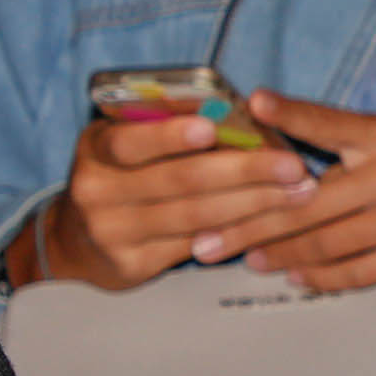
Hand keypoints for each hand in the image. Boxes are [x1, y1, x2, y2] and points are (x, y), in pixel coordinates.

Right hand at [25, 114, 319, 289]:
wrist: (77, 240)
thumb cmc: (123, 177)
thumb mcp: (129, 145)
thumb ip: (170, 129)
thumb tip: (244, 111)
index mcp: (97, 148)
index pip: (131, 141)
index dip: (171, 135)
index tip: (212, 128)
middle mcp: (97, 190)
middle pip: (180, 180)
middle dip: (246, 171)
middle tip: (293, 165)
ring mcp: (112, 231)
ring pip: (196, 215)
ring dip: (255, 203)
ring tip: (298, 192)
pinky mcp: (131, 264)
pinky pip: (196, 245)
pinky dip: (238, 231)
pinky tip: (272, 222)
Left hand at [205, 94, 375, 292]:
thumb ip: (336, 130)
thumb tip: (268, 115)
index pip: (322, 128)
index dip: (279, 127)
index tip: (232, 136)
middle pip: (307, 208)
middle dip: (250, 227)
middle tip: (209, 242)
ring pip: (329, 245)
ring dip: (280, 257)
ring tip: (249, 260)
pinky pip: (362, 272)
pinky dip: (323, 278)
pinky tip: (298, 277)